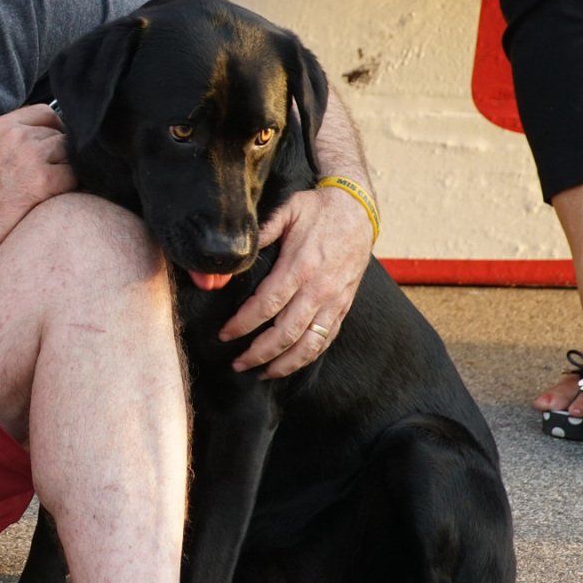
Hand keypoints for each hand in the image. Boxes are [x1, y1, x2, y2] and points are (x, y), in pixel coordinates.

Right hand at [0, 104, 77, 261]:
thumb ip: (16, 137)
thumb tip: (52, 134)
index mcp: (2, 127)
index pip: (45, 112)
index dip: (56, 127)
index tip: (55, 144)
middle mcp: (16, 136)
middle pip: (59, 134)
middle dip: (60, 153)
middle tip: (50, 173)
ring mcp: (30, 157)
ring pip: (69, 152)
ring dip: (67, 168)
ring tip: (52, 185)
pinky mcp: (43, 180)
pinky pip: (74, 175)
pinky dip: (71, 186)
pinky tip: (57, 195)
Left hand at [220, 185, 374, 377]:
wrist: (358, 209)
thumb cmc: (317, 209)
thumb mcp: (286, 211)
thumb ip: (260, 232)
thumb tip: (231, 254)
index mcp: (300, 267)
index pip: (267, 305)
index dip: (243, 324)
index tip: (224, 334)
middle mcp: (319, 289)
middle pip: (286, 333)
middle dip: (258, 353)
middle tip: (236, 363)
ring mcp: (334, 301)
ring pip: (309, 344)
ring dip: (284, 364)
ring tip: (261, 372)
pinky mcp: (344, 306)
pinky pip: (327, 339)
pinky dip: (308, 357)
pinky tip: (290, 364)